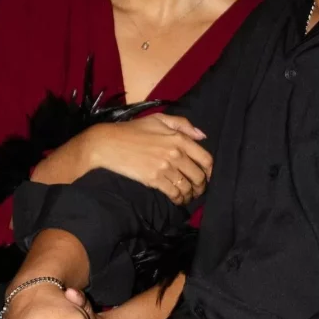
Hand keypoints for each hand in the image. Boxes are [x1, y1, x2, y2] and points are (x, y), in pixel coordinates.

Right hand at [32, 114, 212, 204]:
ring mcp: (165, 167)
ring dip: (191, 195)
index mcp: (179, 138)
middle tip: (198, 190)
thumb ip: (182, 124)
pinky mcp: (154, 180)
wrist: (108, 143)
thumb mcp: (158, 119)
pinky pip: (174, 193)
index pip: (205, 159)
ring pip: (187, 187)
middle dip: (201, 186)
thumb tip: (202, 136)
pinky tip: (178, 199)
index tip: (207, 176)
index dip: (210, 171)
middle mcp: (175, 153)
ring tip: (188, 196)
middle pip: (199, 176)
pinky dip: (179, 199)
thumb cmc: (132, 130)